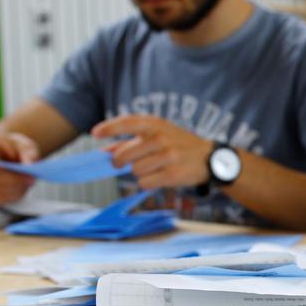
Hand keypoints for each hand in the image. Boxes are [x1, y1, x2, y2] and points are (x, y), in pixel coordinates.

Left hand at [91, 115, 212, 189]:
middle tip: (121, 164)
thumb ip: (131, 141)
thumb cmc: (179, 144)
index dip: (109, 128)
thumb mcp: (158, 135)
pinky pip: (145, 182)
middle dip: (119, 162)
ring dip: (138, 172)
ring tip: (151, 168)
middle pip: (124, 155)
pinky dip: (147, 182)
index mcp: (156, 124)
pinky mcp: (172, 174)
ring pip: (134, 170)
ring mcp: (168, 156)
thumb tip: (105, 150)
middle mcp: (161, 138)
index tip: (95, 133)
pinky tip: (158, 177)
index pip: (127, 123)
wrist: (210, 158)